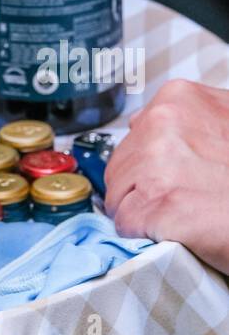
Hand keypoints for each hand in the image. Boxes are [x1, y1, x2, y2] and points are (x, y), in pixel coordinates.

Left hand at [105, 78, 228, 275]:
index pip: (136, 134)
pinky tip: (174, 235)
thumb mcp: (226, 122)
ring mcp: (156, 164)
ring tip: (180, 219)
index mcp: (178, 98)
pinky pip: (126, 223)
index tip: (172, 178)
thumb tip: (141, 123)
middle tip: (180, 203)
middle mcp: (161, 123)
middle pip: (121, 164)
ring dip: (142, 213)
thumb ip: (187, 120)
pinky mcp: (157, 205)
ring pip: (117, 195)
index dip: (150, 164)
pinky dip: (144, 235)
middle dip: (142, 188)